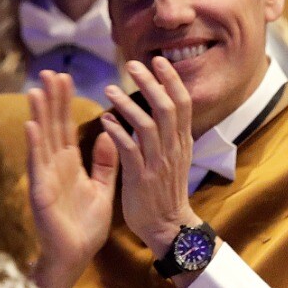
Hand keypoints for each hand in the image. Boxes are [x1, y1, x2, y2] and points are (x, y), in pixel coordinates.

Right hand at [26, 71, 117, 287]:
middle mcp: (54, 167)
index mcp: (69, 165)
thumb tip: (105, 133)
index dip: (65, 103)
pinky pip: (38, 166)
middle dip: (51, 100)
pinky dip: (34, 146)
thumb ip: (104, 163)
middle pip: (52, 127)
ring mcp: (45, 179)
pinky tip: (31, 126)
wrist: (77, 256)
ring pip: (41, 141)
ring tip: (37, 90)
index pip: (66, 127)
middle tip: (50, 72)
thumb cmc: (85, 226)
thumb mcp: (101, 189)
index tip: (66, 78)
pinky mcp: (41, 193)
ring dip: (39, 116)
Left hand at [101, 58, 199, 259]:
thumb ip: (169, 133)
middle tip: (132, 64)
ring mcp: (159, 163)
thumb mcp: (175, 158)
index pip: (183, 103)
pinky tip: (104, 120)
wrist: (168, 226)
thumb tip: (161, 107)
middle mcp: (174, 149)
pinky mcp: (142, 178)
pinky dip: (117, 132)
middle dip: (151, 83)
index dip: (172, 80)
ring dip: (128, 104)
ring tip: (109, 89)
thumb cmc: (166, 191)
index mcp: (182, 142)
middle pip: (167, 108)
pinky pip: (130, 150)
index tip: (158, 61)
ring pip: (148, 125)